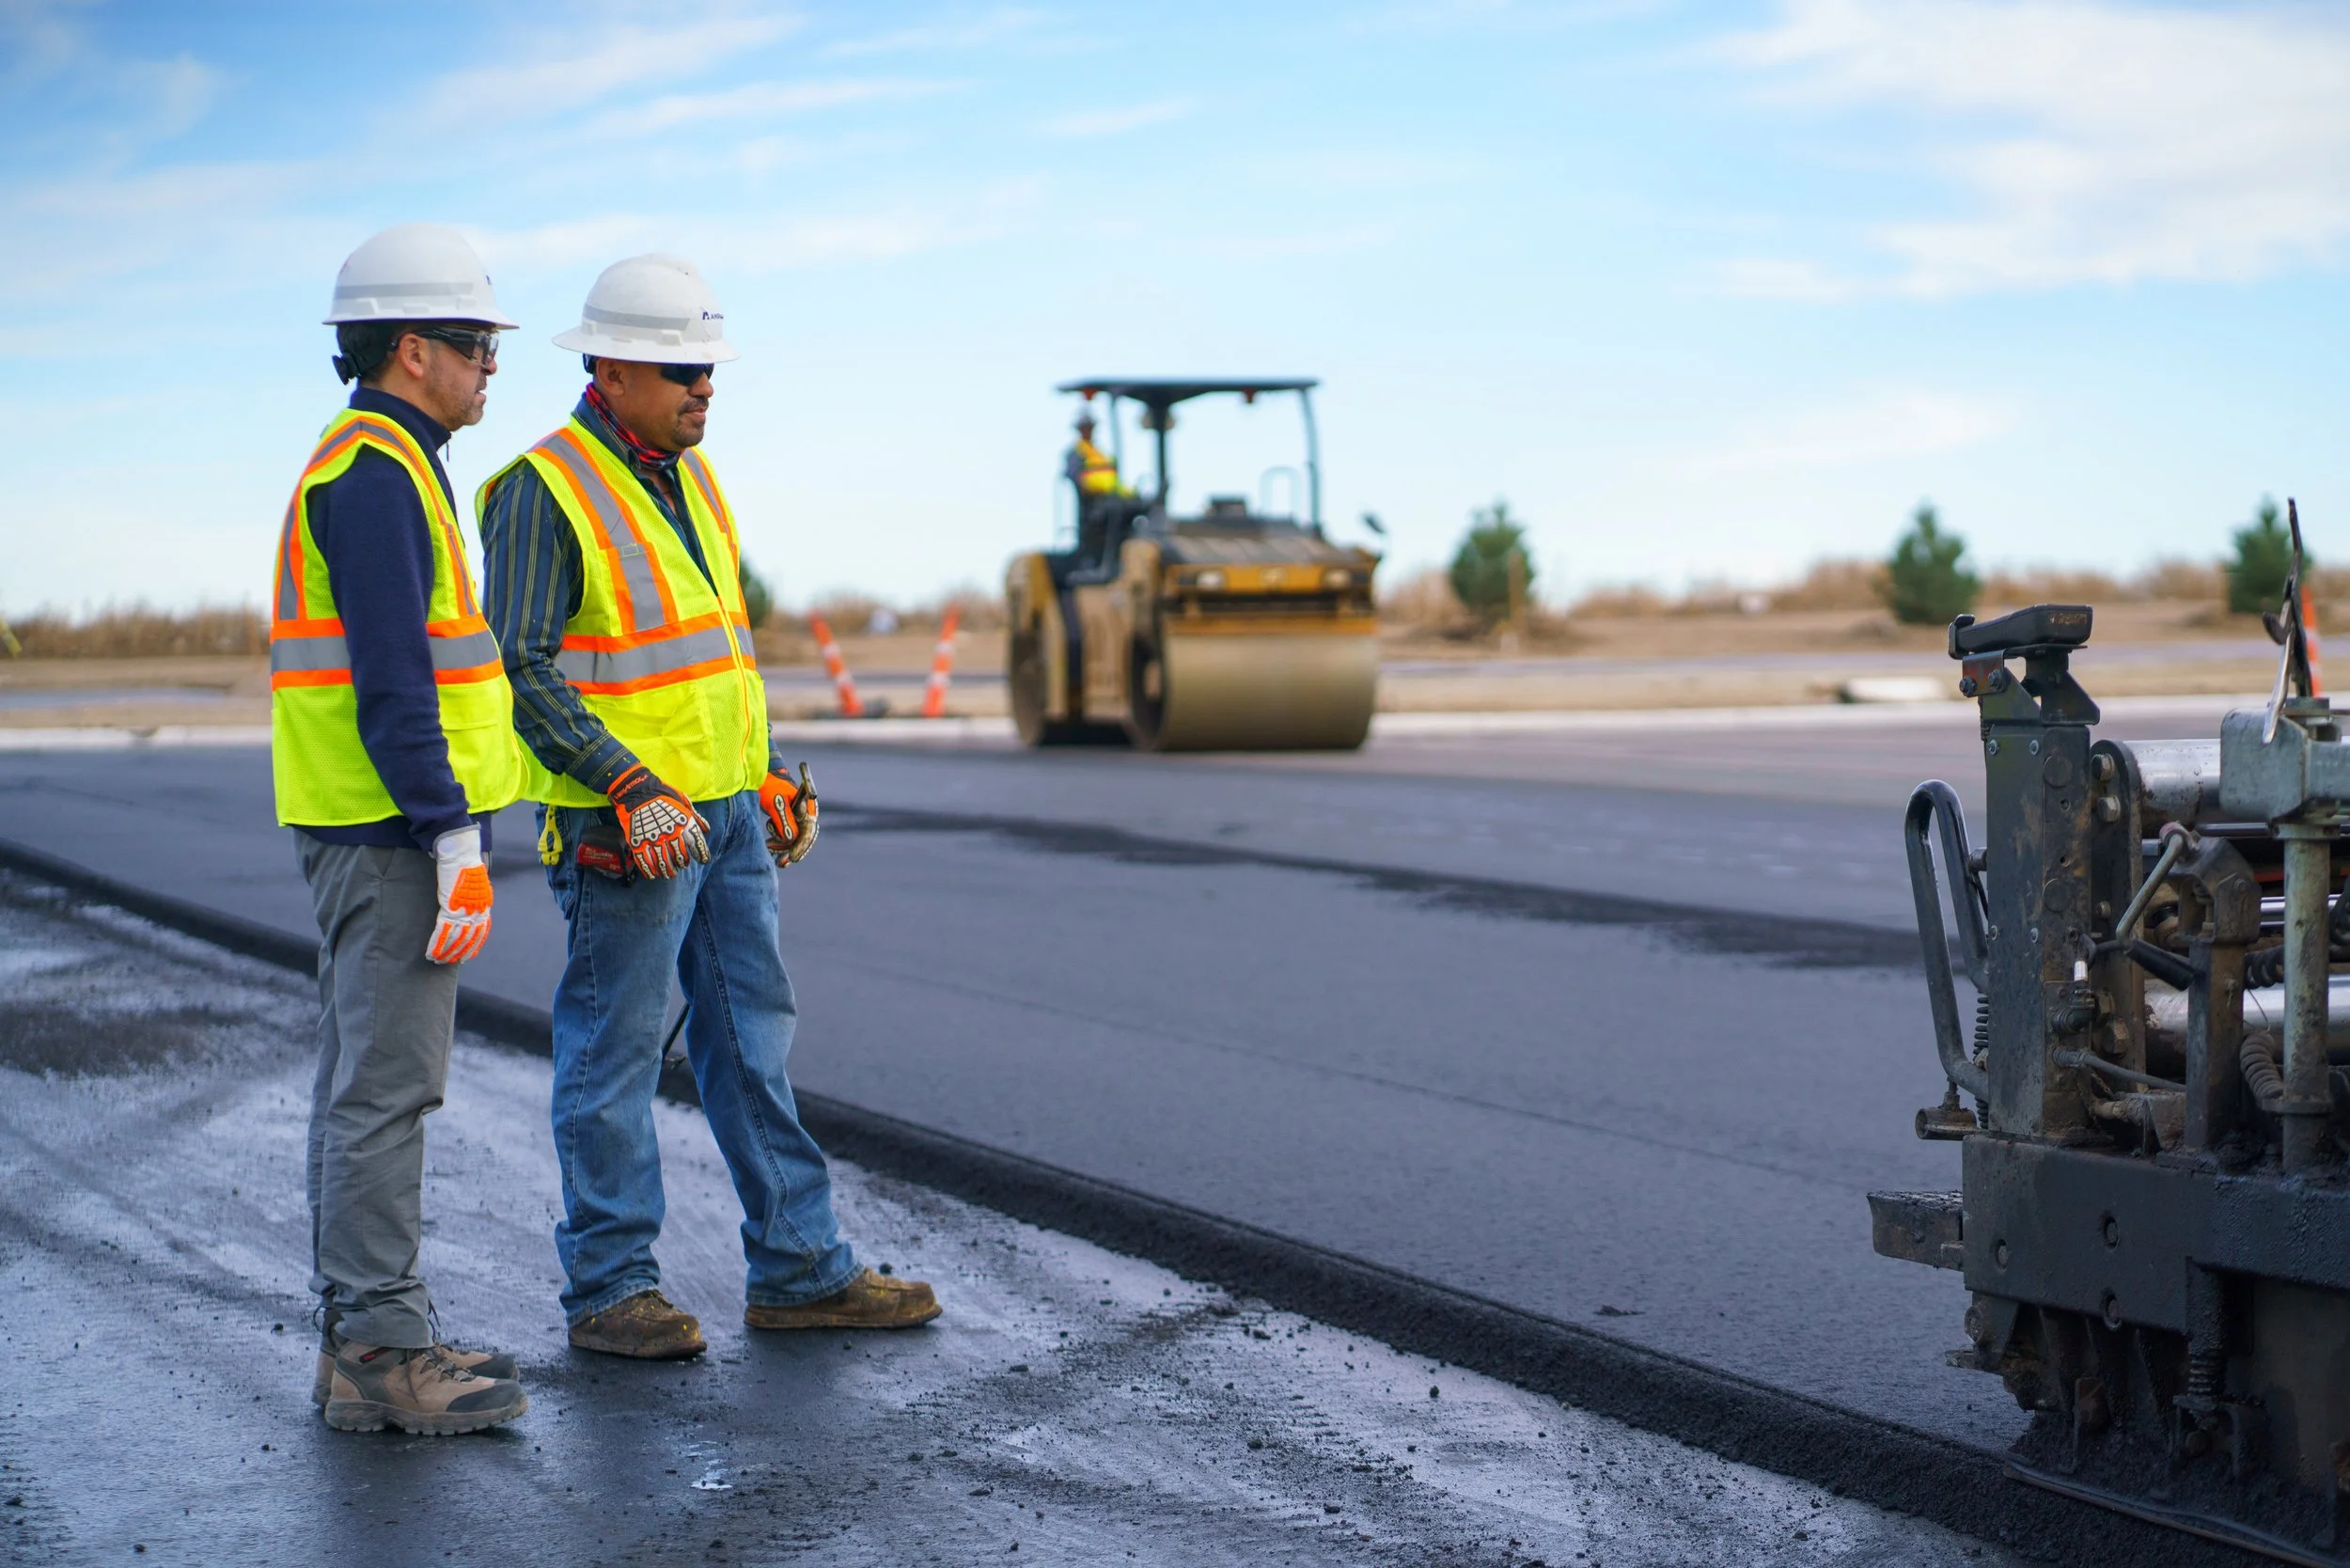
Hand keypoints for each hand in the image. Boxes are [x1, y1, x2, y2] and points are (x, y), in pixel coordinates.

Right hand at [427, 827, 492, 963]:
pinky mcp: (450, 908)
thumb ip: (470, 895)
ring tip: (438, 961)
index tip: (467, 956)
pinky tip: (431, 953)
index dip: (473, 945)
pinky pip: (443, 932)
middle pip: (468, 938)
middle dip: (458, 952)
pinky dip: (436, 945)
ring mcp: (465, 910)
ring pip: (455, 939)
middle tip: (449, 962)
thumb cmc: (464, 863)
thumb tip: (464, 902)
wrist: (460, 852)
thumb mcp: (473, 882)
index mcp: (484, 904)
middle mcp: (477, 910)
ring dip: (446, 952)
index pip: (481, 931)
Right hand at [606, 764, 709, 879]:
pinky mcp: (638, 841)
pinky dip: (649, 870)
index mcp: (683, 823)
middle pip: (680, 856)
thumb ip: (695, 817)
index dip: (702, 854)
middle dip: (682, 863)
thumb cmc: (662, 794)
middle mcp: (670, 833)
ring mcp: (654, 838)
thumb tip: (706, 830)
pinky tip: (653, 875)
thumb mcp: (683, 802)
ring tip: (669, 874)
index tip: (703, 860)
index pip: (697, 844)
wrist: (637, 790)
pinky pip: (644, 861)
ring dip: (667, 871)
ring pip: (663, 862)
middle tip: (681, 866)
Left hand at [757, 763, 819, 868]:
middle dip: (792, 851)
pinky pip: (789, 836)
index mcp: (808, 808)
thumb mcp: (776, 803)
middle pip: (804, 838)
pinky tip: (769, 845)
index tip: (792, 857)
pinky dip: (780, 842)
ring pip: (795, 839)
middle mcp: (806, 814)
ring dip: (783, 846)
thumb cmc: (771, 786)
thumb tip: (791, 839)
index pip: (808, 831)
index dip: (801, 846)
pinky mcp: (790, 820)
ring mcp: (799, 817)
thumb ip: (784, 820)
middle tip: (781, 863)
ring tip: (768, 847)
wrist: (764, 777)